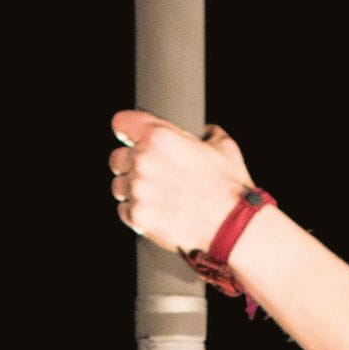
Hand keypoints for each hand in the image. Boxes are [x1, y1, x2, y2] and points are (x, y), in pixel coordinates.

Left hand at [111, 110, 254, 254]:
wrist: (231, 226)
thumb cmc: (229, 187)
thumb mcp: (225, 148)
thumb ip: (209, 134)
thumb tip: (207, 132)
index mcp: (160, 137)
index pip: (122, 123)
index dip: (126, 130)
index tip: (129, 137)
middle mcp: (143, 160)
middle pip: (117, 158)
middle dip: (131, 164)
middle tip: (153, 175)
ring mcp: (138, 190)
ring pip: (119, 186)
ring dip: (133, 190)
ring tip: (158, 197)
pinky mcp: (137, 216)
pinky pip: (125, 210)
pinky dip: (137, 212)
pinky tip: (158, 212)